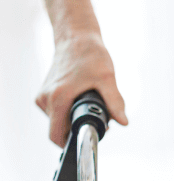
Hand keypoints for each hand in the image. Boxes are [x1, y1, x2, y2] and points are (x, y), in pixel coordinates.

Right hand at [36, 30, 126, 145]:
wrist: (76, 38)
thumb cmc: (90, 55)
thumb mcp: (107, 79)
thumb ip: (115, 102)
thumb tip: (124, 122)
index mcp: (57, 98)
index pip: (56, 136)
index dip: (72, 143)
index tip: (91, 136)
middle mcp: (45, 99)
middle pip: (60, 130)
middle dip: (80, 129)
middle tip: (102, 118)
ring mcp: (43, 96)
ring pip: (59, 121)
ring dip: (76, 119)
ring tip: (93, 104)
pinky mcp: (44, 93)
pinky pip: (57, 112)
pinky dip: (70, 111)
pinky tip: (84, 100)